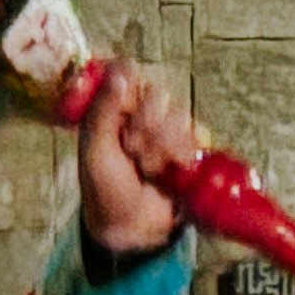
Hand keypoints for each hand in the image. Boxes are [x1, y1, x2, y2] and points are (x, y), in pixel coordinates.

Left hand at [76, 65, 207, 261]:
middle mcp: (142, 111)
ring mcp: (168, 129)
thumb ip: (105, 107)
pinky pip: (198, 134)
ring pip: (178, 116)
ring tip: (149, 170)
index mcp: (114, 105)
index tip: (121, 120)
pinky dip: (183, 155)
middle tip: (131, 152)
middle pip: (157, 94)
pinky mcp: (190, 147)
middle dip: (145, 128)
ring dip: (162, 147)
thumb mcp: (95, 148)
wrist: (131, 227)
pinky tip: (172, 172)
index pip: (129, 73)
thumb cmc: (105, 189)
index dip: (129, 95)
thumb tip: (123, 68)